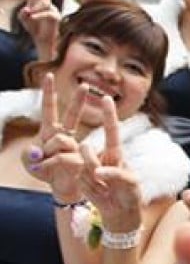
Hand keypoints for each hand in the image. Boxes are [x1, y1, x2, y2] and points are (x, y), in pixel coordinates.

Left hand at [19, 0, 59, 60]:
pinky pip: (45, 12)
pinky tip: (32, 17)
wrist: (43, 41)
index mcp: (35, 2)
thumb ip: (23, 12)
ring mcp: (51, 9)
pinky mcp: (55, 15)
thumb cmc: (34, 29)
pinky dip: (37, 15)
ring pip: (41, 4)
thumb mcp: (23, 19)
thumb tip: (28, 9)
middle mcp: (45, 3)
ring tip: (30, 17)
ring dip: (34, 10)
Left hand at [22, 74, 84, 200]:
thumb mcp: (29, 162)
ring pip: (62, 141)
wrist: (59, 188)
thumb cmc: (44, 171)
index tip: (49, 75)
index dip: (48, 93)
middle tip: (85, 86)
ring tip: (42, 165)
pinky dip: (50, 165)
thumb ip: (30, 154)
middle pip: (71, 116)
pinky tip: (47, 171)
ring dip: (48, 154)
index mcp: (50, 132)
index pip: (49, 109)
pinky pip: (63, 158)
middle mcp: (65, 136)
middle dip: (78, 101)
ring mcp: (73, 148)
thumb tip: (38, 150)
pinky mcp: (79, 161)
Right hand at [78, 98, 142, 232]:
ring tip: (103, 187)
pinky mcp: (80, 178)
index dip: (109, 115)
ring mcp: (88, 166)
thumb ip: (118, 175)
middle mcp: (100, 156)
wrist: (119, 211)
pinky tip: (98, 192)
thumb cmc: (130, 194)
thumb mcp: (131, 185)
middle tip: (100, 176)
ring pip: (81, 166)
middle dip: (88, 160)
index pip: (111, 131)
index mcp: (115, 153)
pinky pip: (78, 178)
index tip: (106, 97)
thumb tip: (98, 172)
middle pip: (87, 150)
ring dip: (92, 178)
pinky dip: (89, 187)